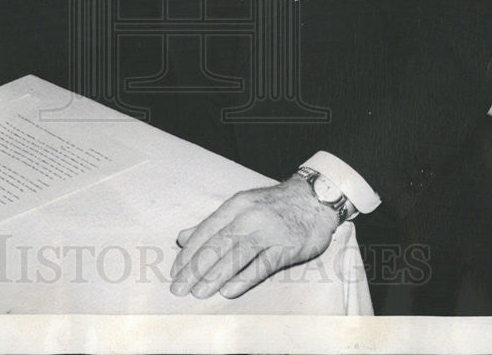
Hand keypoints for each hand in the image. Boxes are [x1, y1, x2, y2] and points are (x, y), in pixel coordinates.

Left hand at [170, 175, 339, 299]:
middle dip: (195, 268)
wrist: (315, 199)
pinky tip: (228, 290)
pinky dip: (244, 278)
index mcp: (236, 206)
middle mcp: (250, 217)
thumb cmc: (273, 206)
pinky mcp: (287, 247)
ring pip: (236, 255)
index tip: (175, 271)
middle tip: (179, 287)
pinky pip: (262, 265)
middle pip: (218, 245)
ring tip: (198, 292)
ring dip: (215, 275)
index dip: (189, 252)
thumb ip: (212, 224)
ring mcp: (269, 232)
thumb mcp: (241, 206)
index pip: (206, 230)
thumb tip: (182, 238)